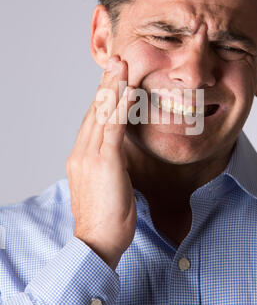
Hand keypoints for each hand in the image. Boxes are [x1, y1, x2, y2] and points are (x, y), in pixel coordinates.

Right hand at [66, 55, 136, 269]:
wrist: (97, 243)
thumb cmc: (105, 219)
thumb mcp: (107, 185)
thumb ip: (109, 165)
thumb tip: (118, 153)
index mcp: (82, 158)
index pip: (92, 121)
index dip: (103, 98)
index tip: (112, 80)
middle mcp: (82, 152)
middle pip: (94, 112)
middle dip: (106, 85)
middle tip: (116, 61)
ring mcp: (90, 156)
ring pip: (101, 114)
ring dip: (112, 87)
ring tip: (121, 65)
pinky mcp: (104, 162)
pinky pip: (113, 128)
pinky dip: (119, 106)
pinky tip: (127, 89)